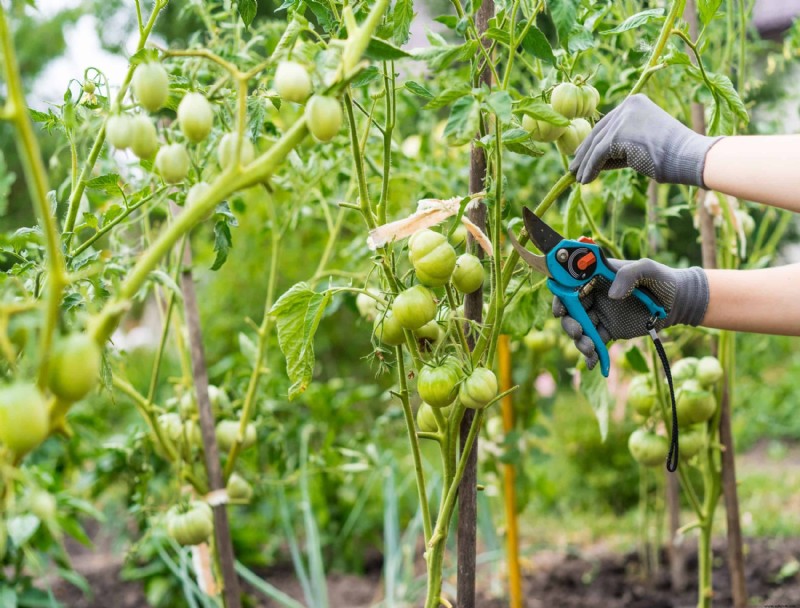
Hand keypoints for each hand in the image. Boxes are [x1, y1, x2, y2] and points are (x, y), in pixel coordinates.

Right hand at [554, 258, 708, 368]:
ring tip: (591, 349)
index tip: (560, 310)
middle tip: (578, 332)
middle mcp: (594, 295)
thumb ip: (628, 275)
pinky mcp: (609, 330)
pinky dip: (592, 355)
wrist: (678, 302)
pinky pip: (595, 343)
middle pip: (570, 310)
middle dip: (569, 324)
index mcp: (597, 277)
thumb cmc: (662, 279)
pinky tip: (594, 364)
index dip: (561, 297)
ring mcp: (600, 314)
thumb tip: (611, 295)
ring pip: (580, 329)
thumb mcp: (647, 269)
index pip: (570, 285)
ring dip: (580, 341)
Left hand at [569, 94, 721, 186]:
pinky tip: (586, 180)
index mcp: (635, 102)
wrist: (687, 156)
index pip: (608, 124)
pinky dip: (590, 168)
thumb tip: (595, 159)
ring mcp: (622, 118)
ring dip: (585, 163)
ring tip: (578, 178)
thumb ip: (620, 146)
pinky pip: (598, 154)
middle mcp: (627, 105)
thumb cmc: (671, 155)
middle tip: (574, 167)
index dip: (593, 141)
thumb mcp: (641, 144)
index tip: (582, 155)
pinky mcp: (618, 135)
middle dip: (585, 152)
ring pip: (596, 144)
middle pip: (598, 132)